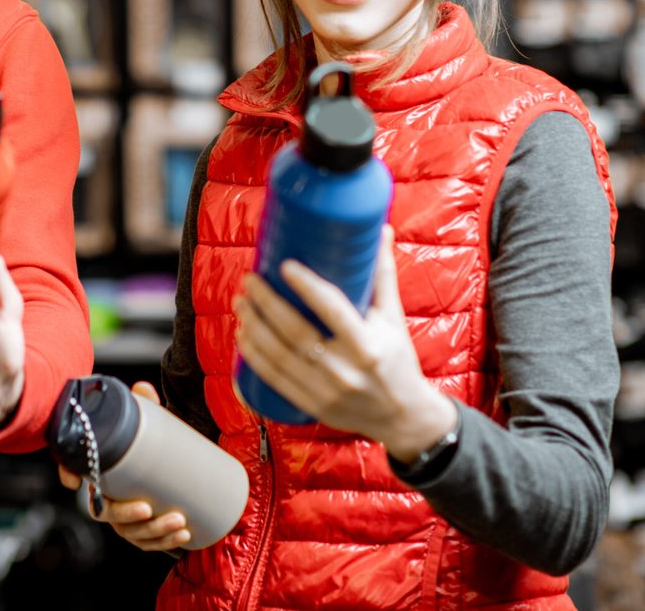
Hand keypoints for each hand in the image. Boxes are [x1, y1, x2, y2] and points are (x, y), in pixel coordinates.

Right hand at [56, 381, 190, 551]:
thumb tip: (143, 388)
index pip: (75, 473)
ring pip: (134, 533)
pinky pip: (151, 542)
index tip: (77, 482)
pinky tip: (184, 535)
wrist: (166, 466)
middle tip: (151, 510)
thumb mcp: (146, 425)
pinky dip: (167, 542)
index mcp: (100, 475)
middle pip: (109, 516)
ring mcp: (126, 519)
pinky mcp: (145, 529)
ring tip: (180, 522)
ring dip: (155, 533)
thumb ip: (143, 407)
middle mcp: (108, 501)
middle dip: (129, 517)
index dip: (69, 476)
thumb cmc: (148, 445)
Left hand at [233, 226, 455, 460]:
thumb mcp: (393, 319)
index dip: (306, 286)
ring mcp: (326, 392)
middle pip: (294, 332)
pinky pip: (275, 380)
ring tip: (240, 303)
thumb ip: (382, 276)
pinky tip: (242, 337)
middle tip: (249, 280)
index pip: (332, 310)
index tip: (284, 264)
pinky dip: (253, 358)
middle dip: (265, 303)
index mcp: (368, 346)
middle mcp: (345, 370)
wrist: (403, 417)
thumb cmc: (397, 359)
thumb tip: (380, 229)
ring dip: (253, 327)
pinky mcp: (313, 406)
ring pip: (278, 357)